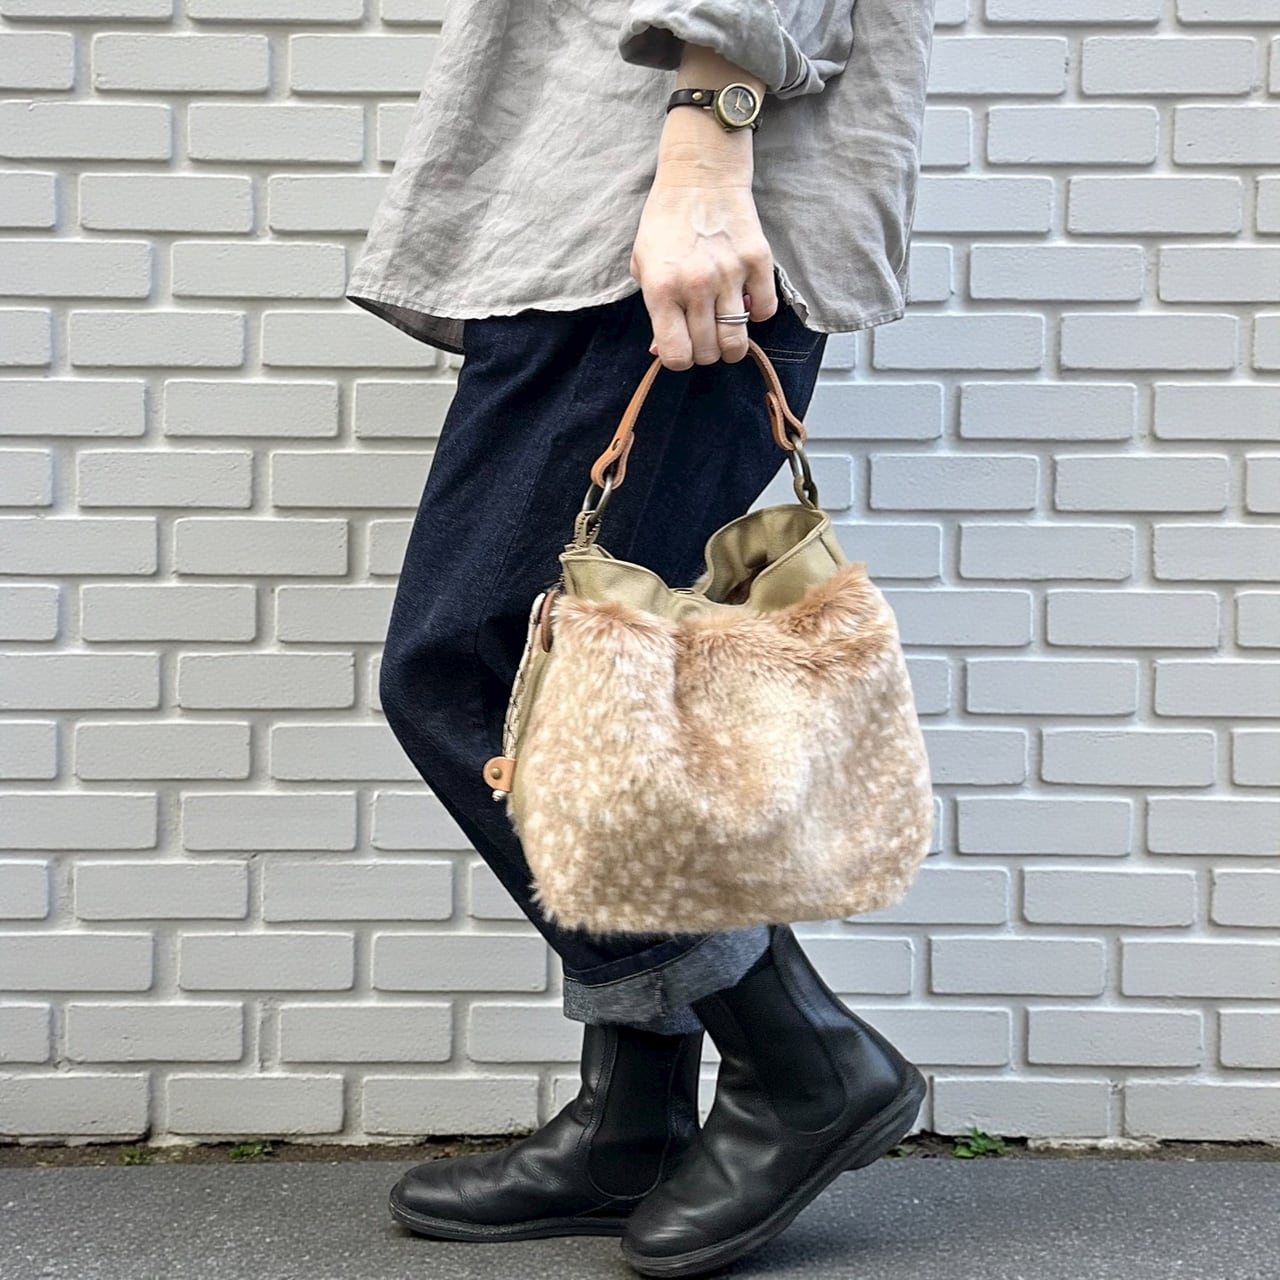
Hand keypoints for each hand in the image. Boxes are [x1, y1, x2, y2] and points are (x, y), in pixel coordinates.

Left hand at [629, 52, 777, 371]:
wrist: (699, 176)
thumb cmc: (666, 222)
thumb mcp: (644, 266)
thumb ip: (654, 311)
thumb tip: (662, 350)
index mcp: (662, 289)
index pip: (676, 355)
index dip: (679, 358)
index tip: (682, 347)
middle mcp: (696, 286)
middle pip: (708, 352)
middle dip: (705, 352)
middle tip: (704, 335)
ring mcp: (730, 274)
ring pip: (737, 341)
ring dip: (731, 344)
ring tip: (726, 330)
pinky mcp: (758, 261)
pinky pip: (765, 311)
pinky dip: (757, 313)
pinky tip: (745, 300)